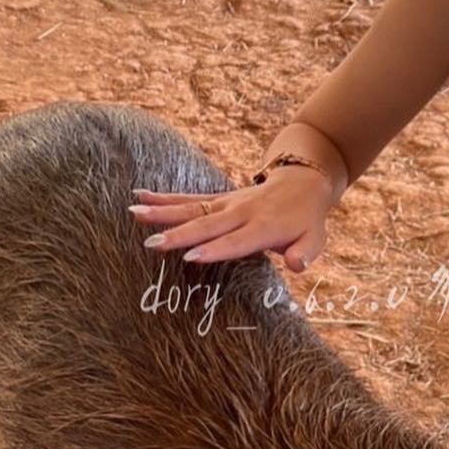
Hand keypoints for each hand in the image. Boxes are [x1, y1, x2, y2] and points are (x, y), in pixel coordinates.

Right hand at [128, 167, 333, 272]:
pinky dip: (165, 197)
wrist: (303, 182)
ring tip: (134, 212)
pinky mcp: (218, 197)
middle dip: (180, 234)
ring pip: (192, 207)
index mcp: (264, 227)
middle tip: (152, 244)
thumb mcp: (315, 239)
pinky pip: (189, 197)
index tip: (189, 257)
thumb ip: (304, 253)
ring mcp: (227, 203)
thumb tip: (297, 266)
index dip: (215, 249)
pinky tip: (140, 197)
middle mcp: (241, 213)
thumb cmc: (306, 220)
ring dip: (162, 211)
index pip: (236, 241)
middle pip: (207, 224)